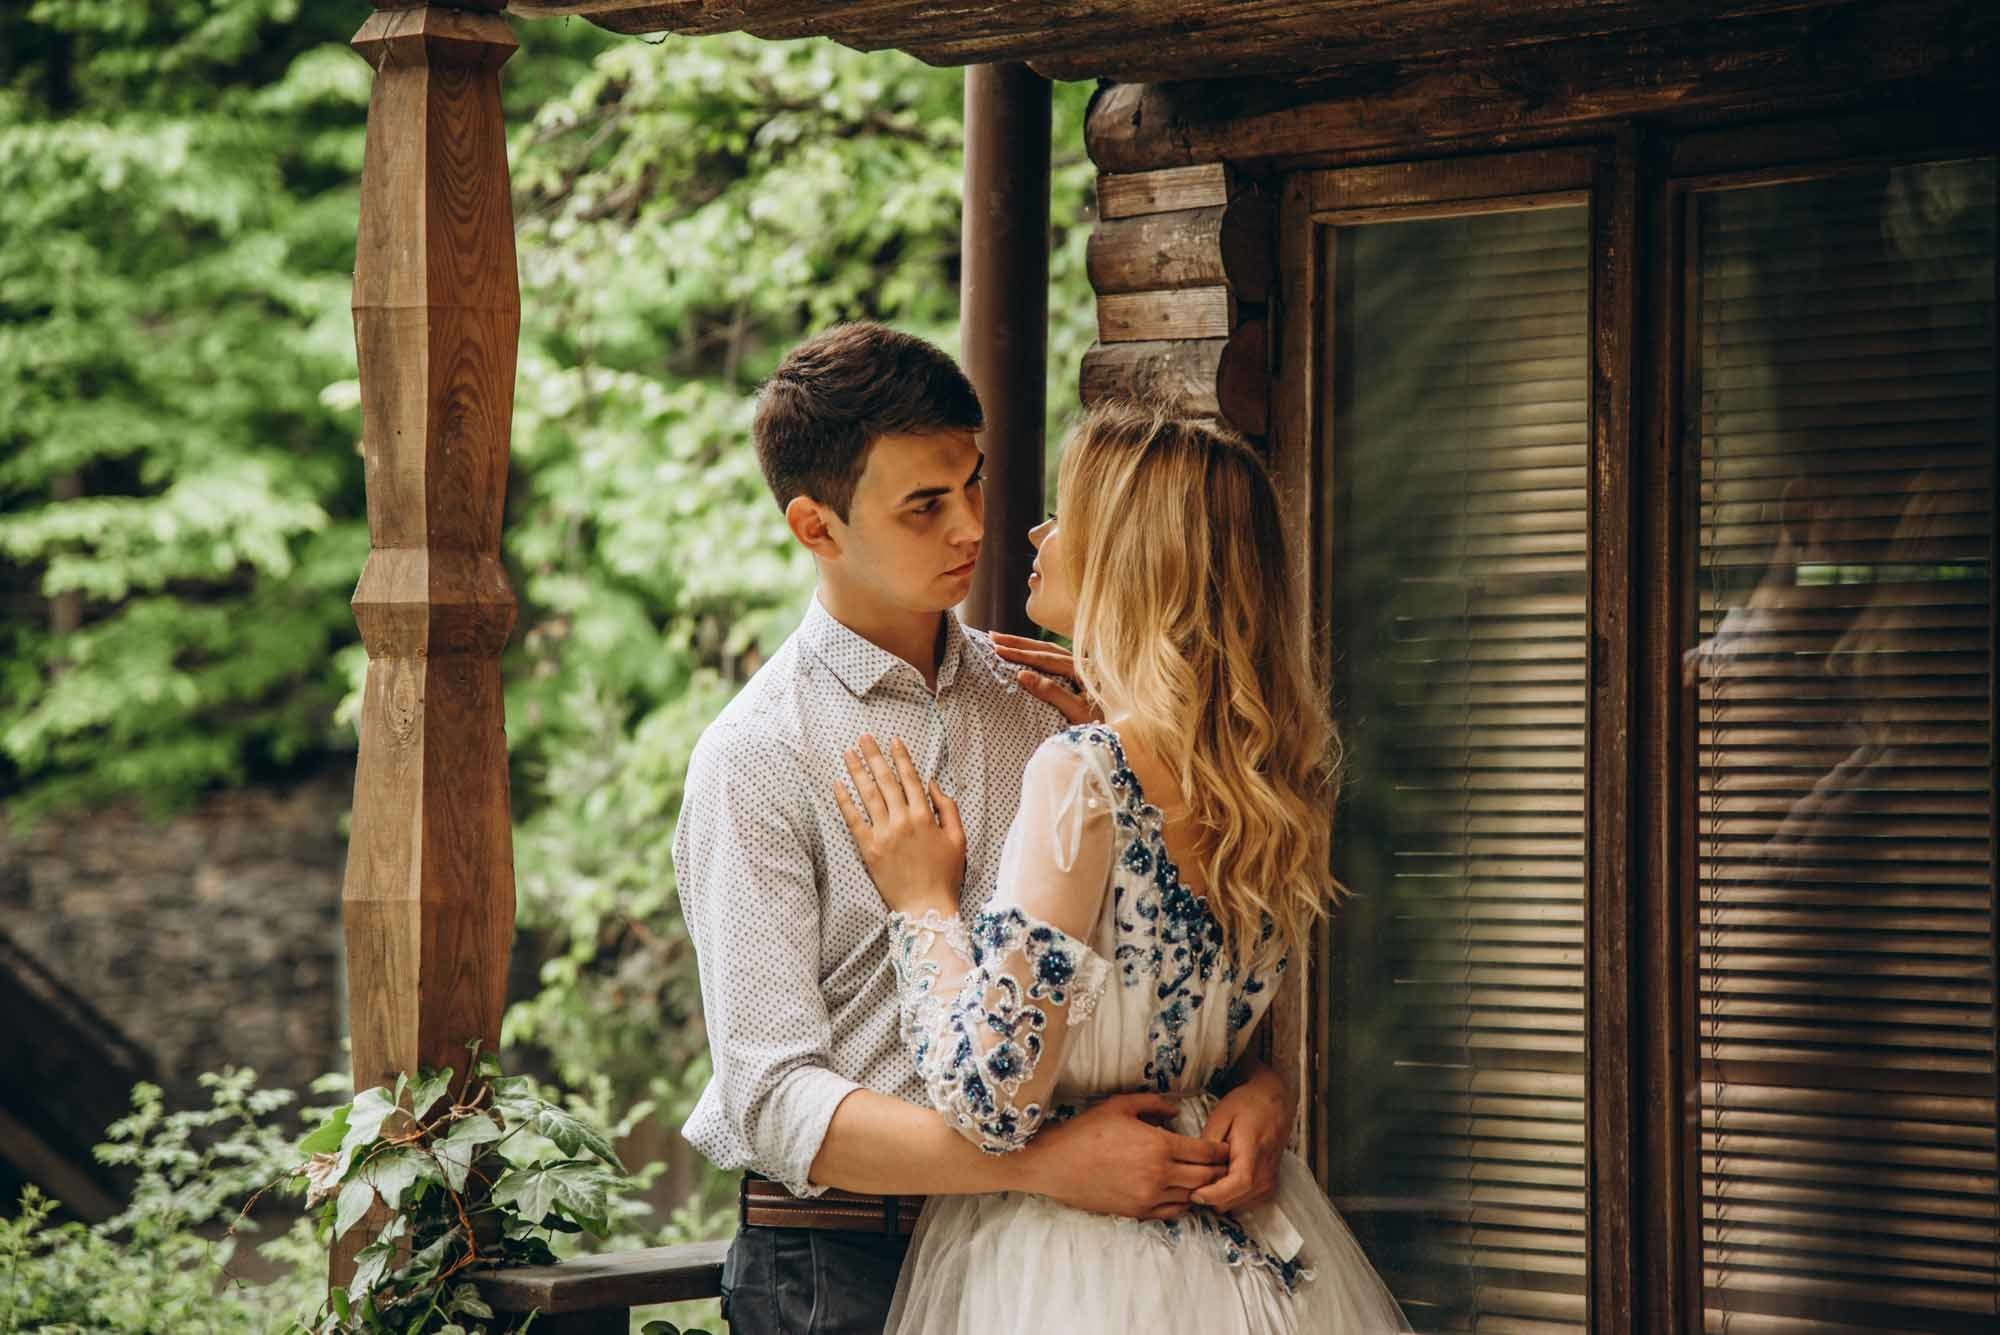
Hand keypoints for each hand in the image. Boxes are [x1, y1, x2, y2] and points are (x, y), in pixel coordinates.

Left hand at [832, 735, 964, 914]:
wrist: (926, 907)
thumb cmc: (945, 875)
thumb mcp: (958, 839)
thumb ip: (948, 808)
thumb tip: (932, 783)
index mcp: (926, 816)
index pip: (910, 778)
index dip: (901, 757)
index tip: (893, 740)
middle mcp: (903, 820)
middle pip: (886, 780)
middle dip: (874, 756)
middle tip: (863, 737)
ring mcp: (884, 834)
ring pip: (868, 795)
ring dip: (857, 771)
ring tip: (848, 753)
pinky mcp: (868, 849)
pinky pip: (853, 820)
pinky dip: (845, 801)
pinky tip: (838, 785)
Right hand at [991, 632, 1100, 725]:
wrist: (1120, 738)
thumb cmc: (1100, 728)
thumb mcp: (1076, 713)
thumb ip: (1052, 693)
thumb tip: (1022, 675)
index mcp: (1085, 670)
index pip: (1047, 658)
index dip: (1021, 654)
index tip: (998, 650)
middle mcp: (1085, 664)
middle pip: (1047, 648)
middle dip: (1018, 642)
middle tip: (993, 637)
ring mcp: (1083, 668)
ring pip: (1050, 651)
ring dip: (1026, 645)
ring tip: (1002, 641)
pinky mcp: (1080, 675)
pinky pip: (1055, 659)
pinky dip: (1036, 654)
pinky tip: (1025, 653)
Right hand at [1016, 1093, 1226, 1221]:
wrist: (1055, 1164)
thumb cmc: (1086, 1131)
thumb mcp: (1120, 1105)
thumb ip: (1154, 1104)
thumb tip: (1176, 1111)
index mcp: (1159, 1146)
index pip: (1206, 1152)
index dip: (1220, 1150)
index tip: (1226, 1147)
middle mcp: (1159, 1175)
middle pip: (1205, 1178)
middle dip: (1218, 1171)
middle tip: (1223, 1165)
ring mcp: (1148, 1197)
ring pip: (1191, 1197)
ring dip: (1201, 1189)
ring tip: (1205, 1180)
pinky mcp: (1137, 1212)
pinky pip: (1171, 1212)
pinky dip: (1181, 1203)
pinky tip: (1180, 1193)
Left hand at [1189, 1063, 1289, 1212]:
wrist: (1274, 1102)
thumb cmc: (1248, 1105)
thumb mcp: (1221, 1116)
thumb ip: (1208, 1145)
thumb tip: (1194, 1169)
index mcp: (1253, 1153)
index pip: (1237, 1185)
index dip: (1213, 1194)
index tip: (1193, 1194)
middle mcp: (1265, 1174)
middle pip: (1231, 1201)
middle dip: (1209, 1195)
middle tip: (1193, 1179)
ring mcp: (1268, 1184)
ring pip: (1234, 1206)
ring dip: (1218, 1196)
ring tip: (1208, 1175)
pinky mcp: (1268, 1188)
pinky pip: (1242, 1203)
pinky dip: (1229, 1196)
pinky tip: (1221, 1178)